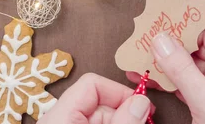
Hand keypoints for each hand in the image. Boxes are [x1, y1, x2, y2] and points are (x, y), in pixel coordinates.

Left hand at [39, 73, 153, 123]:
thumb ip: (122, 122)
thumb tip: (141, 102)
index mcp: (60, 115)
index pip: (92, 84)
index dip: (120, 91)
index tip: (142, 105)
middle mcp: (60, 119)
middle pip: (99, 101)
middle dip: (124, 110)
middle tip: (145, 121)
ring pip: (100, 117)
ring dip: (120, 121)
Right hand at [128, 22, 204, 123]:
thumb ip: (183, 70)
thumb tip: (162, 41)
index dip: (185, 23)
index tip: (159, 18)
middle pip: (197, 44)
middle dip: (169, 41)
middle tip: (142, 36)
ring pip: (188, 63)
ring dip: (164, 61)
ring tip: (138, 55)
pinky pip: (186, 81)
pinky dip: (167, 78)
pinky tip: (148, 74)